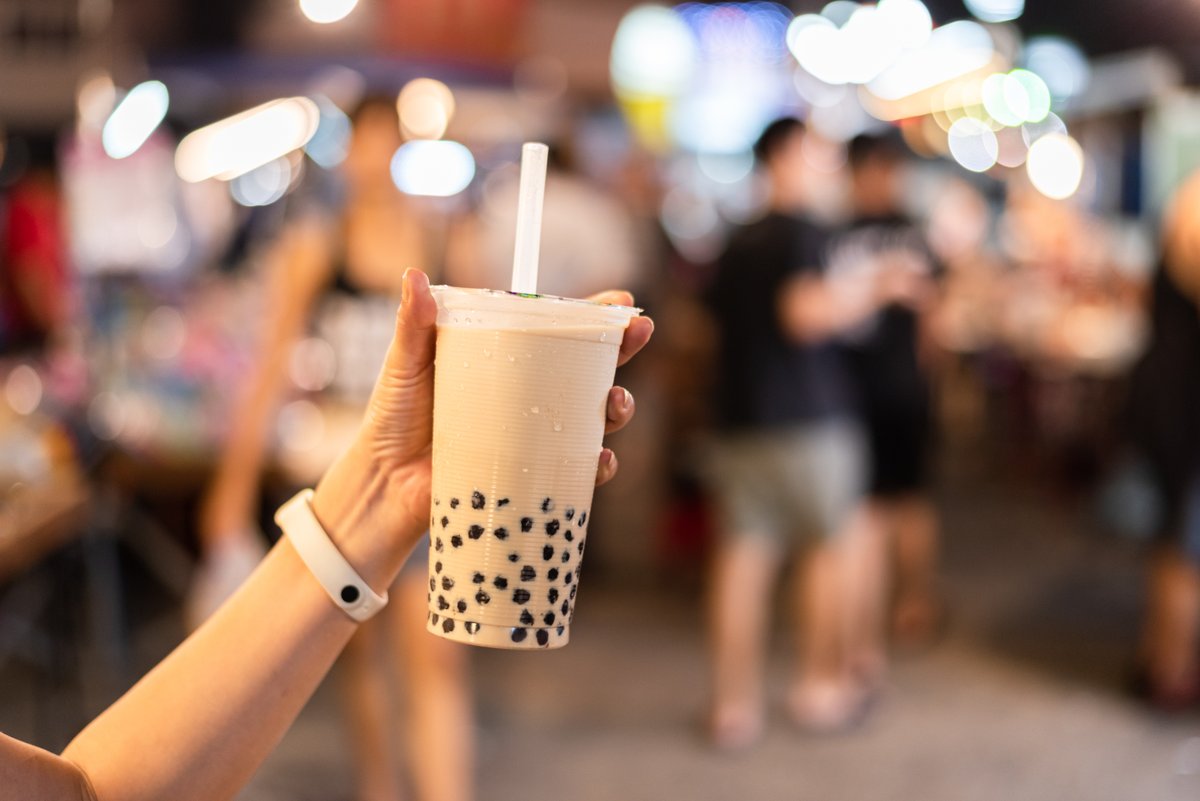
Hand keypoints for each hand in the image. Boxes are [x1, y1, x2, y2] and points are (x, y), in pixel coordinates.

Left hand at [311, 270, 653, 587]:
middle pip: (589, 370)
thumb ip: (413, 323)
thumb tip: (415, 276)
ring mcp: (534, 435)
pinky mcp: (531, 474)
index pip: (557, 332)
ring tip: (616, 402)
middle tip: (639, 336)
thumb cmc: (394, 417)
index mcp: (505, 359)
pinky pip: (576, 471)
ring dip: (618, 408)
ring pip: (594, 419)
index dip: (595, 318)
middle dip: (623, 353)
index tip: (623, 304)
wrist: (384, 482)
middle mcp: (527, 395)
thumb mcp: (405, 363)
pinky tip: (601, 459)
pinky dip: (597, 466)